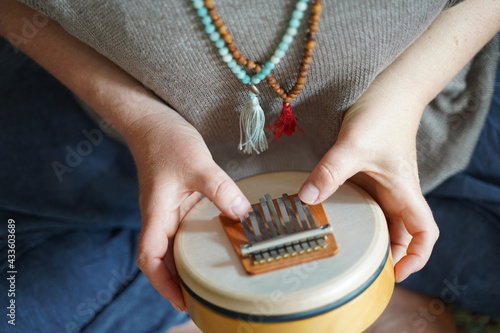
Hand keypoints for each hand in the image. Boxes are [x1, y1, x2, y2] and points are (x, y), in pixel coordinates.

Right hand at [123, 108, 250, 310]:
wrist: (152, 121)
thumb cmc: (166, 141)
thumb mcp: (197, 165)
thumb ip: (220, 190)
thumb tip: (244, 215)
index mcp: (157, 213)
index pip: (149, 258)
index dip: (163, 284)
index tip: (182, 302)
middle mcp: (160, 216)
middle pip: (163, 259)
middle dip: (179, 281)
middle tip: (206, 297)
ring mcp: (168, 209)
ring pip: (175, 245)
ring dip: (189, 262)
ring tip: (213, 277)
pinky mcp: (178, 200)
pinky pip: (186, 228)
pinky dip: (198, 240)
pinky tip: (216, 240)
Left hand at [298, 88, 438, 282]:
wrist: (390, 92)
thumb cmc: (382, 117)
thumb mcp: (353, 146)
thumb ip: (330, 173)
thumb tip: (306, 199)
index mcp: (405, 192)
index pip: (424, 233)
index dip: (417, 256)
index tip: (398, 272)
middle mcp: (397, 193)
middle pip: (400, 234)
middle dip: (385, 254)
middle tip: (358, 269)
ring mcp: (383, 185)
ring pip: (381, 220)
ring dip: (368, 236)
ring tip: (343, 251)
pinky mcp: (370, 176)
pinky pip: (366, 203)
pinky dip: (356, 216)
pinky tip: (334, 219)